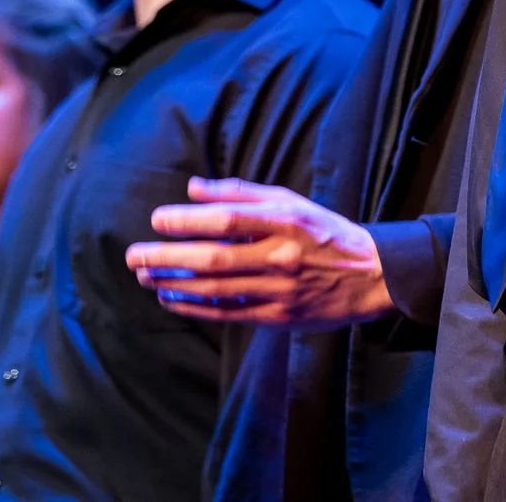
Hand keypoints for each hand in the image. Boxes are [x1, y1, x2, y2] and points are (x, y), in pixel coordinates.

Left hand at [126, 175, 394, 329]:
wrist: (370, 275)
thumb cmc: (324, 231)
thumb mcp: (291, 201)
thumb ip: (241, 193)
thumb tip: (193, 188)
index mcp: (285, 220)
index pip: (228, 220)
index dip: (189, 220)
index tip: (158, 219)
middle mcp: (281, 255)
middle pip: (214, 258)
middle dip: (168, 257)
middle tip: (134, 256)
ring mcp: (279, 289)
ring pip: (216, 289)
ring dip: (174, 284)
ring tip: (145, 277)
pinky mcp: (277, 316)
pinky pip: (227, 313)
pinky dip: (195, 306)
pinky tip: (171, 298)